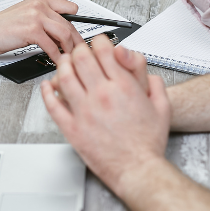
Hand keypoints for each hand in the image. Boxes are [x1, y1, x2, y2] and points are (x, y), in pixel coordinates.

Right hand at [0, 0, 83, 61]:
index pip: (69, 7)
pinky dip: (57, 57)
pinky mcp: (31, 30)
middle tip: (80, 51)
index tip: (79, 35)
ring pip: (64, 34)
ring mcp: (36, 17)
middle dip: (77, 41)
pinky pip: (52, 46)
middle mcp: (40, 5)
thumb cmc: (2, 26)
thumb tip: (60, 32)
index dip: (76, 23)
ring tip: (70, 59)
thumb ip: (43, 19)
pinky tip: (58, 62)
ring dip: (69, 49)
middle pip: (69, 23)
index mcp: (40, 0)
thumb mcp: (26, 15)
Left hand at [41, 35, 170, 198]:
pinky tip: (47, 86)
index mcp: (123, 87)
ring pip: (64, 77)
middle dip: (79, 49)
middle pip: (81, 58)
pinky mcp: (73, 128)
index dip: (99, 41)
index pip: (104, 50)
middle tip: (79, 51)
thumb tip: (147, 73)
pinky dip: (47, 92)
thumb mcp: (162, 107)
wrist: (138, 169)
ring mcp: (84, 111)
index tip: (98, 43)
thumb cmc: (148, 142)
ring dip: (62, 65)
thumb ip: (155, 84)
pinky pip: (53, 105)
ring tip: (64, 63)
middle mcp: (102, 95)